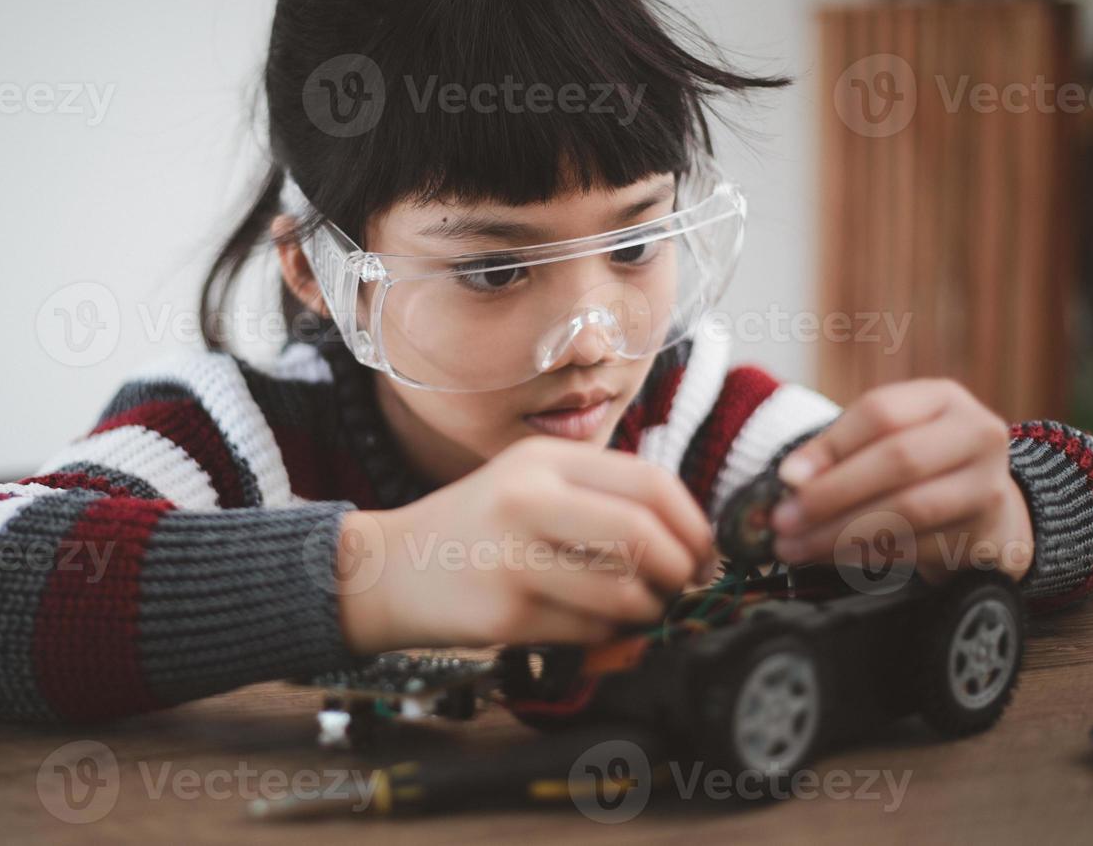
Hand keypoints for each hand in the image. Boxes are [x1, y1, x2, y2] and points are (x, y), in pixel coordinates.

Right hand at [335, 435, 717, 653]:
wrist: (389, 568)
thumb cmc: (477, 527)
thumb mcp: (529, 481)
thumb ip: (598, 495)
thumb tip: (688, 535)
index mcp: (542, 458)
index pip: (649, 481)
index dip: (692, 521)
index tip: (704, 549)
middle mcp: (528, 499)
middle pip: (644, 534)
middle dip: (681, 569)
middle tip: (685, 586)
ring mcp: (514, 556)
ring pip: (623, 591)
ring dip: (649, 609)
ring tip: (642, 609)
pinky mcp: (505, 612)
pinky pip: (588, 629)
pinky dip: (607, 633)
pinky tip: (593, 624)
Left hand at [769, 379, 1033, 583]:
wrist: (984, 508)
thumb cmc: (917, 465)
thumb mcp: (882, 439)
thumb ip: (838, 450)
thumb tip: (791, 478)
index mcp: (943, 398)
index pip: (881, 412)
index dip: (830, 445)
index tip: (786, 477)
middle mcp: (976, 436)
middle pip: (899, 459)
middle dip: (832, 493)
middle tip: (783, 520)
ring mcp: (988, 487)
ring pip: (908, 510)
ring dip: (841, 532)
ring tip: (794, 546)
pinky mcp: (985, 535)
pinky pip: (916, 548)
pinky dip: (864, 554)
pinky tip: (828, 556)